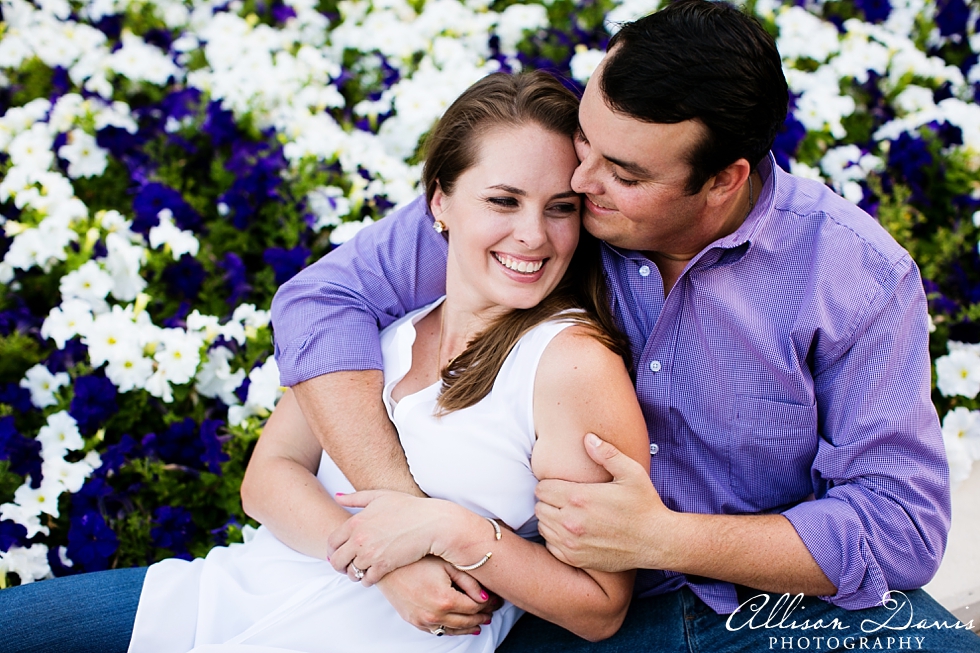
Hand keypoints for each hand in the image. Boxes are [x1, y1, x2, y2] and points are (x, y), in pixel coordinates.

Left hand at [328, 490, 462, 585]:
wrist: (431, 523)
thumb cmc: (409, 508)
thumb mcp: (380, 496)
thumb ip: (356, 498)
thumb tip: (337, 497)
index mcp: (356, 522)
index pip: (332, 542)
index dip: (332, 550)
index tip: (337, 554)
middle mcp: (359, 539)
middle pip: (336, 560)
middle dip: (339, 566)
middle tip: (346, 567)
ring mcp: (370, 554)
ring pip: (351, 572)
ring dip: (354, 574)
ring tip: (360, 572)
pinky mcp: (383, 566)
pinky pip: (366, 580)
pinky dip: (367, 580)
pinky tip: (372, 576)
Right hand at [375, 556, 499, 635]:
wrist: (387, 564)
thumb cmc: (416, 559)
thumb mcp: (447, 565)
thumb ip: (468, 582)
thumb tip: (485, 597)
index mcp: (445, 600)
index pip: (475, 607)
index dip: (489, 603)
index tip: (496, 599)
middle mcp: (434, 615)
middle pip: (466, 621)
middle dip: (482, 615)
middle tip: (493, 610)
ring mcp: (422, 620)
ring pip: (453, 630)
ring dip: (469, 626)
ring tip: (481, 620)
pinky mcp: (413, 621)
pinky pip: (437, 631)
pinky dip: (451, 630)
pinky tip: (459, 626)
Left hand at [535, 433, 672, 571]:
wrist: (657, 541)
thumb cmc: (644, 505)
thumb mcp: (631, 473)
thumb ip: (607, 454)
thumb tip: (588, 438)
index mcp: (580, 498)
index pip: (541, 489)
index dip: (549, 484)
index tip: (561, 486)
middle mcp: (571, 522)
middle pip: (540, 507)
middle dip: (549, 501)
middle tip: (564, 499)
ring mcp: (572, 543)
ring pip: (543, 526)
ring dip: (551, 519)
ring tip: (568, 514)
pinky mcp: (576, 559)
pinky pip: (551, 545)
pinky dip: (556, 538)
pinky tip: (571, 532)